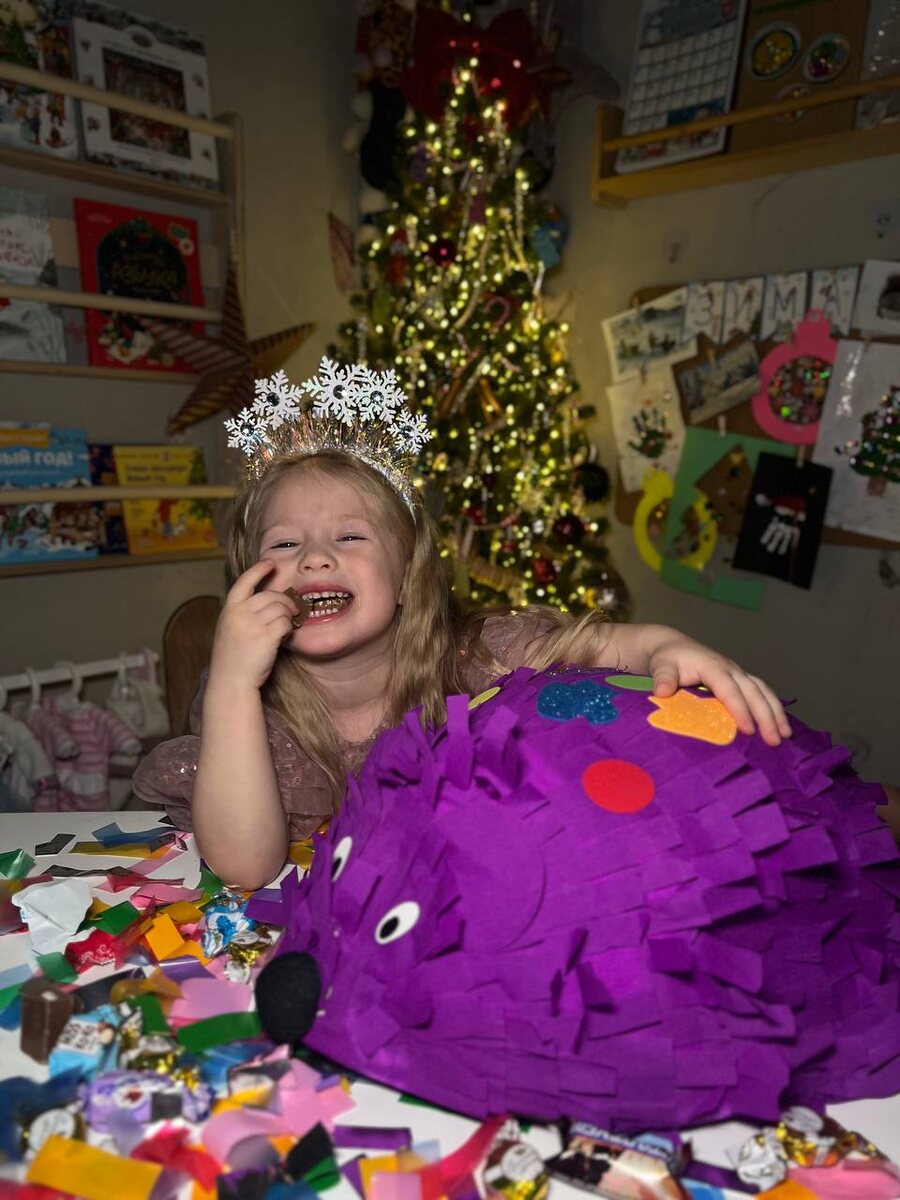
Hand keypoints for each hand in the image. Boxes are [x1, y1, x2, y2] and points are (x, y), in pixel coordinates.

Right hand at [208, 559, 299, 691]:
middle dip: (285, 601)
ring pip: (281, 609)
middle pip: (271, 595)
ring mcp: (252, 625)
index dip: (259, 570)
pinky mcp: (266, 637)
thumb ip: (244, 613)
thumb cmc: (234, 658)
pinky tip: (285, 638)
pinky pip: (286, 623)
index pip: (244, 581)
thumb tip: (271, 601)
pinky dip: (290, 629)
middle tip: (292, 610)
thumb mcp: (231, 629)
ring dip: (288, 617)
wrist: (231, 682)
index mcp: (229, 610)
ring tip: (285, 628)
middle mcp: (239, 613)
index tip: (271, 562)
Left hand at [646, 629, 790, 746]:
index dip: (739, 709)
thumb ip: (663, 677)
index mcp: (712, 666)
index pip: (729, 689)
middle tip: (774, 740)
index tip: (748, 729)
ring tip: (785, 735)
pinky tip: (780, 724)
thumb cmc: (667, 659)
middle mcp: (730, 668)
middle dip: (765, 716)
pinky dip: (772, 707)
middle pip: (753, 691)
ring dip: (775, 712)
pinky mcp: (740, 679)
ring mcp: (737, 673)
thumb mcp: (660, 665)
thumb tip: (662, 691)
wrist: (672, 646)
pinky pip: (761, 691)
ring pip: (762, 691)